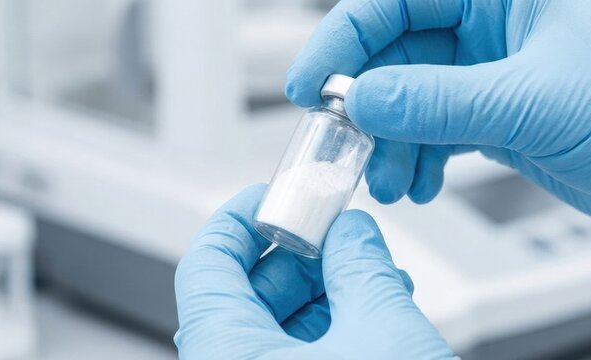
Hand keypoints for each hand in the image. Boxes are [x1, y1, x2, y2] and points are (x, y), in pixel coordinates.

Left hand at [174, 184, 456, 358]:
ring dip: (326, 291)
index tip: (272, 195)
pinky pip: (297, 355)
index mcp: (228, 354)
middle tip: (339, 230)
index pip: (206, 262)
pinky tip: (375, 312)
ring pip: (275, 326)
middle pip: (245, 291)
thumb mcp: (384, 329)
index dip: (241, 216)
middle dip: (302, 252)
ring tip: (374, 272)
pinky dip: (332, 329)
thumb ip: (361, 264)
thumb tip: (351, 232)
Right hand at [285, 0, 590, 275]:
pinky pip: (435, 130)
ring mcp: (495, 74)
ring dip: (391, 141)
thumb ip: (436, 100)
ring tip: (392, 179)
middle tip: (348, 141)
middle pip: (398, 51)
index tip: (316, 82)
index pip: (401, 0)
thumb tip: (361, 99)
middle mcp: (496, 27)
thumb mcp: (532, 102)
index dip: (347, 37)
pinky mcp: (499, 118)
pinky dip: (418, 158)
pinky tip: (420, 183)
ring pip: (411, 97)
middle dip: (370, 102)